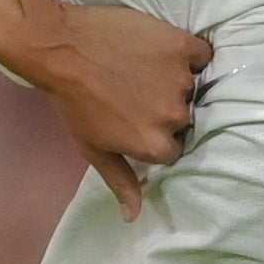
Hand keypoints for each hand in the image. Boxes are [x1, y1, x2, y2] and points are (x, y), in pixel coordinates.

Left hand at [10, 0, 208, 217]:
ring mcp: (181, 80)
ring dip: (175, 81)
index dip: (156, 134)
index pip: (173, 148)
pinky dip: (191, 55)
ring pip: (193, 87)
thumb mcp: (93, 148)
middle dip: (166, 109)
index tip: (138, 119)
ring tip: (144, 69)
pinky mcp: (182, 47)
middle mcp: (174, 116)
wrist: (61, 47)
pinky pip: (202, 56)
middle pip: (185, 118)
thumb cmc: (73, 102)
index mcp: (155, 145)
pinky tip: (166, 51)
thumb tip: (133, 216)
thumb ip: (121, 181)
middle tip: (138, 92)